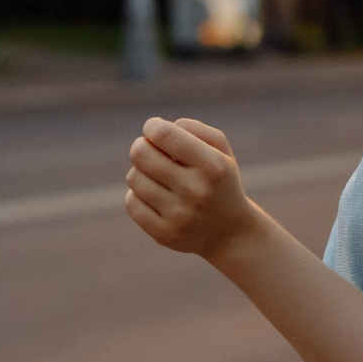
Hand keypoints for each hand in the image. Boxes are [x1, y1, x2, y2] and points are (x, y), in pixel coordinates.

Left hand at [125, 117, 259, 258]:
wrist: (231, 233)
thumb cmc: (219, 181)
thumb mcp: (220, 150)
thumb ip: (193, 129)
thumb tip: (158, 129)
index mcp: (212, 166)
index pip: (164, 134)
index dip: (152, 127)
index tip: (154, 130)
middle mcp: (196, 191)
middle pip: (141, 154)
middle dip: (141, 147)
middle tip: (150, 151)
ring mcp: (180, 216)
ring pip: (134, 178)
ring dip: (140, 172)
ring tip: (156, 176)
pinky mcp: (165, 234)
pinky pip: (131, 203)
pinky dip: (137, 195)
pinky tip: (152, 195)